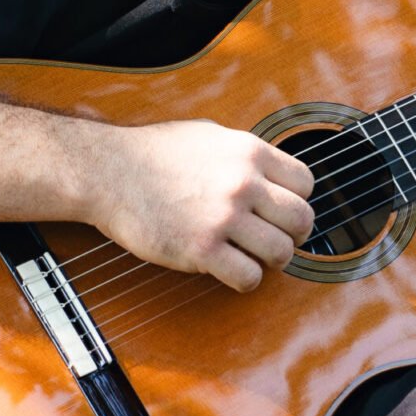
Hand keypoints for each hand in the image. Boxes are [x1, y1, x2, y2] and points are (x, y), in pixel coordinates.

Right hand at [78, 119, 315, 292]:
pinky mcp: (202, 249)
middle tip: (279, 241)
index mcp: (250, 151)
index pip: (306, 183)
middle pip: (301, 219)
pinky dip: (245, 280)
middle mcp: (243, 182)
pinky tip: (231, 271)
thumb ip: (245, 154)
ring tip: (254, 257)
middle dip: (295, 235)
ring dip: (272, 261)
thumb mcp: (211, 135)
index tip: (285, 213)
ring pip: (281, 252)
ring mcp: (224, 217)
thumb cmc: (155, 152)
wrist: (110, 172)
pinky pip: (248, 276)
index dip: (299, 201)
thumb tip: (272, 172)